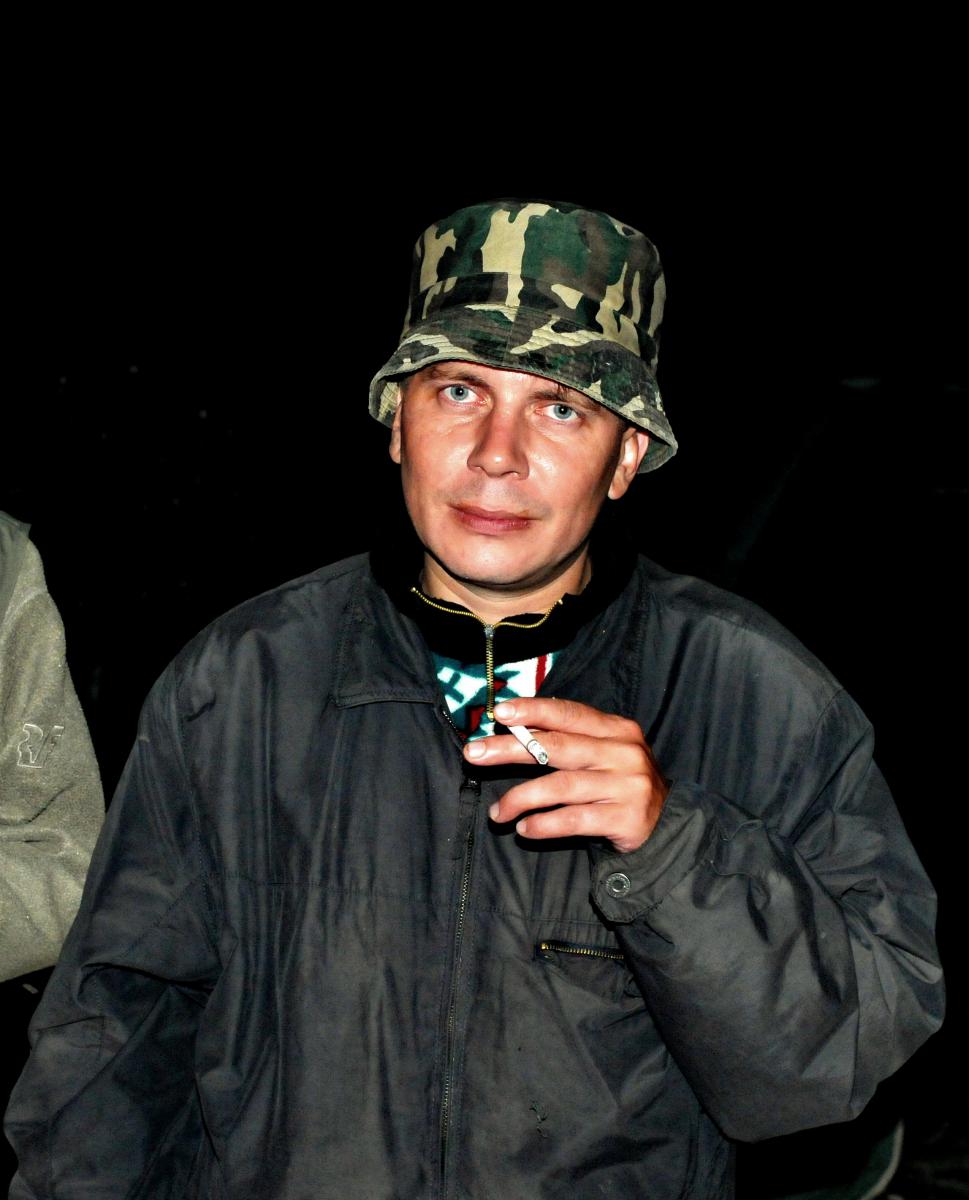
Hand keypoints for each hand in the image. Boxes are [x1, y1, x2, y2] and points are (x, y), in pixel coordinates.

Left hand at [464, 698, 667, 853]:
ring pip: (561, 786)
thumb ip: (567, 741)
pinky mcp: (626, 818)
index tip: (500, 712)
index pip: (569, 713)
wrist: (666, 826)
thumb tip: (511, 731)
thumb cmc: (618, 784)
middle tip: (474, 754)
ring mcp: (627, 785)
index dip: (533, 710)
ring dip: (520, 798)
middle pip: (557, 747)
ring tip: (497, 813)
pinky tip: (525, 829)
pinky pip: (575, 820)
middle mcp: (623, 752)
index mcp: (616, 729)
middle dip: (510, 749)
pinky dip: (544, 824)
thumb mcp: (602, 754)